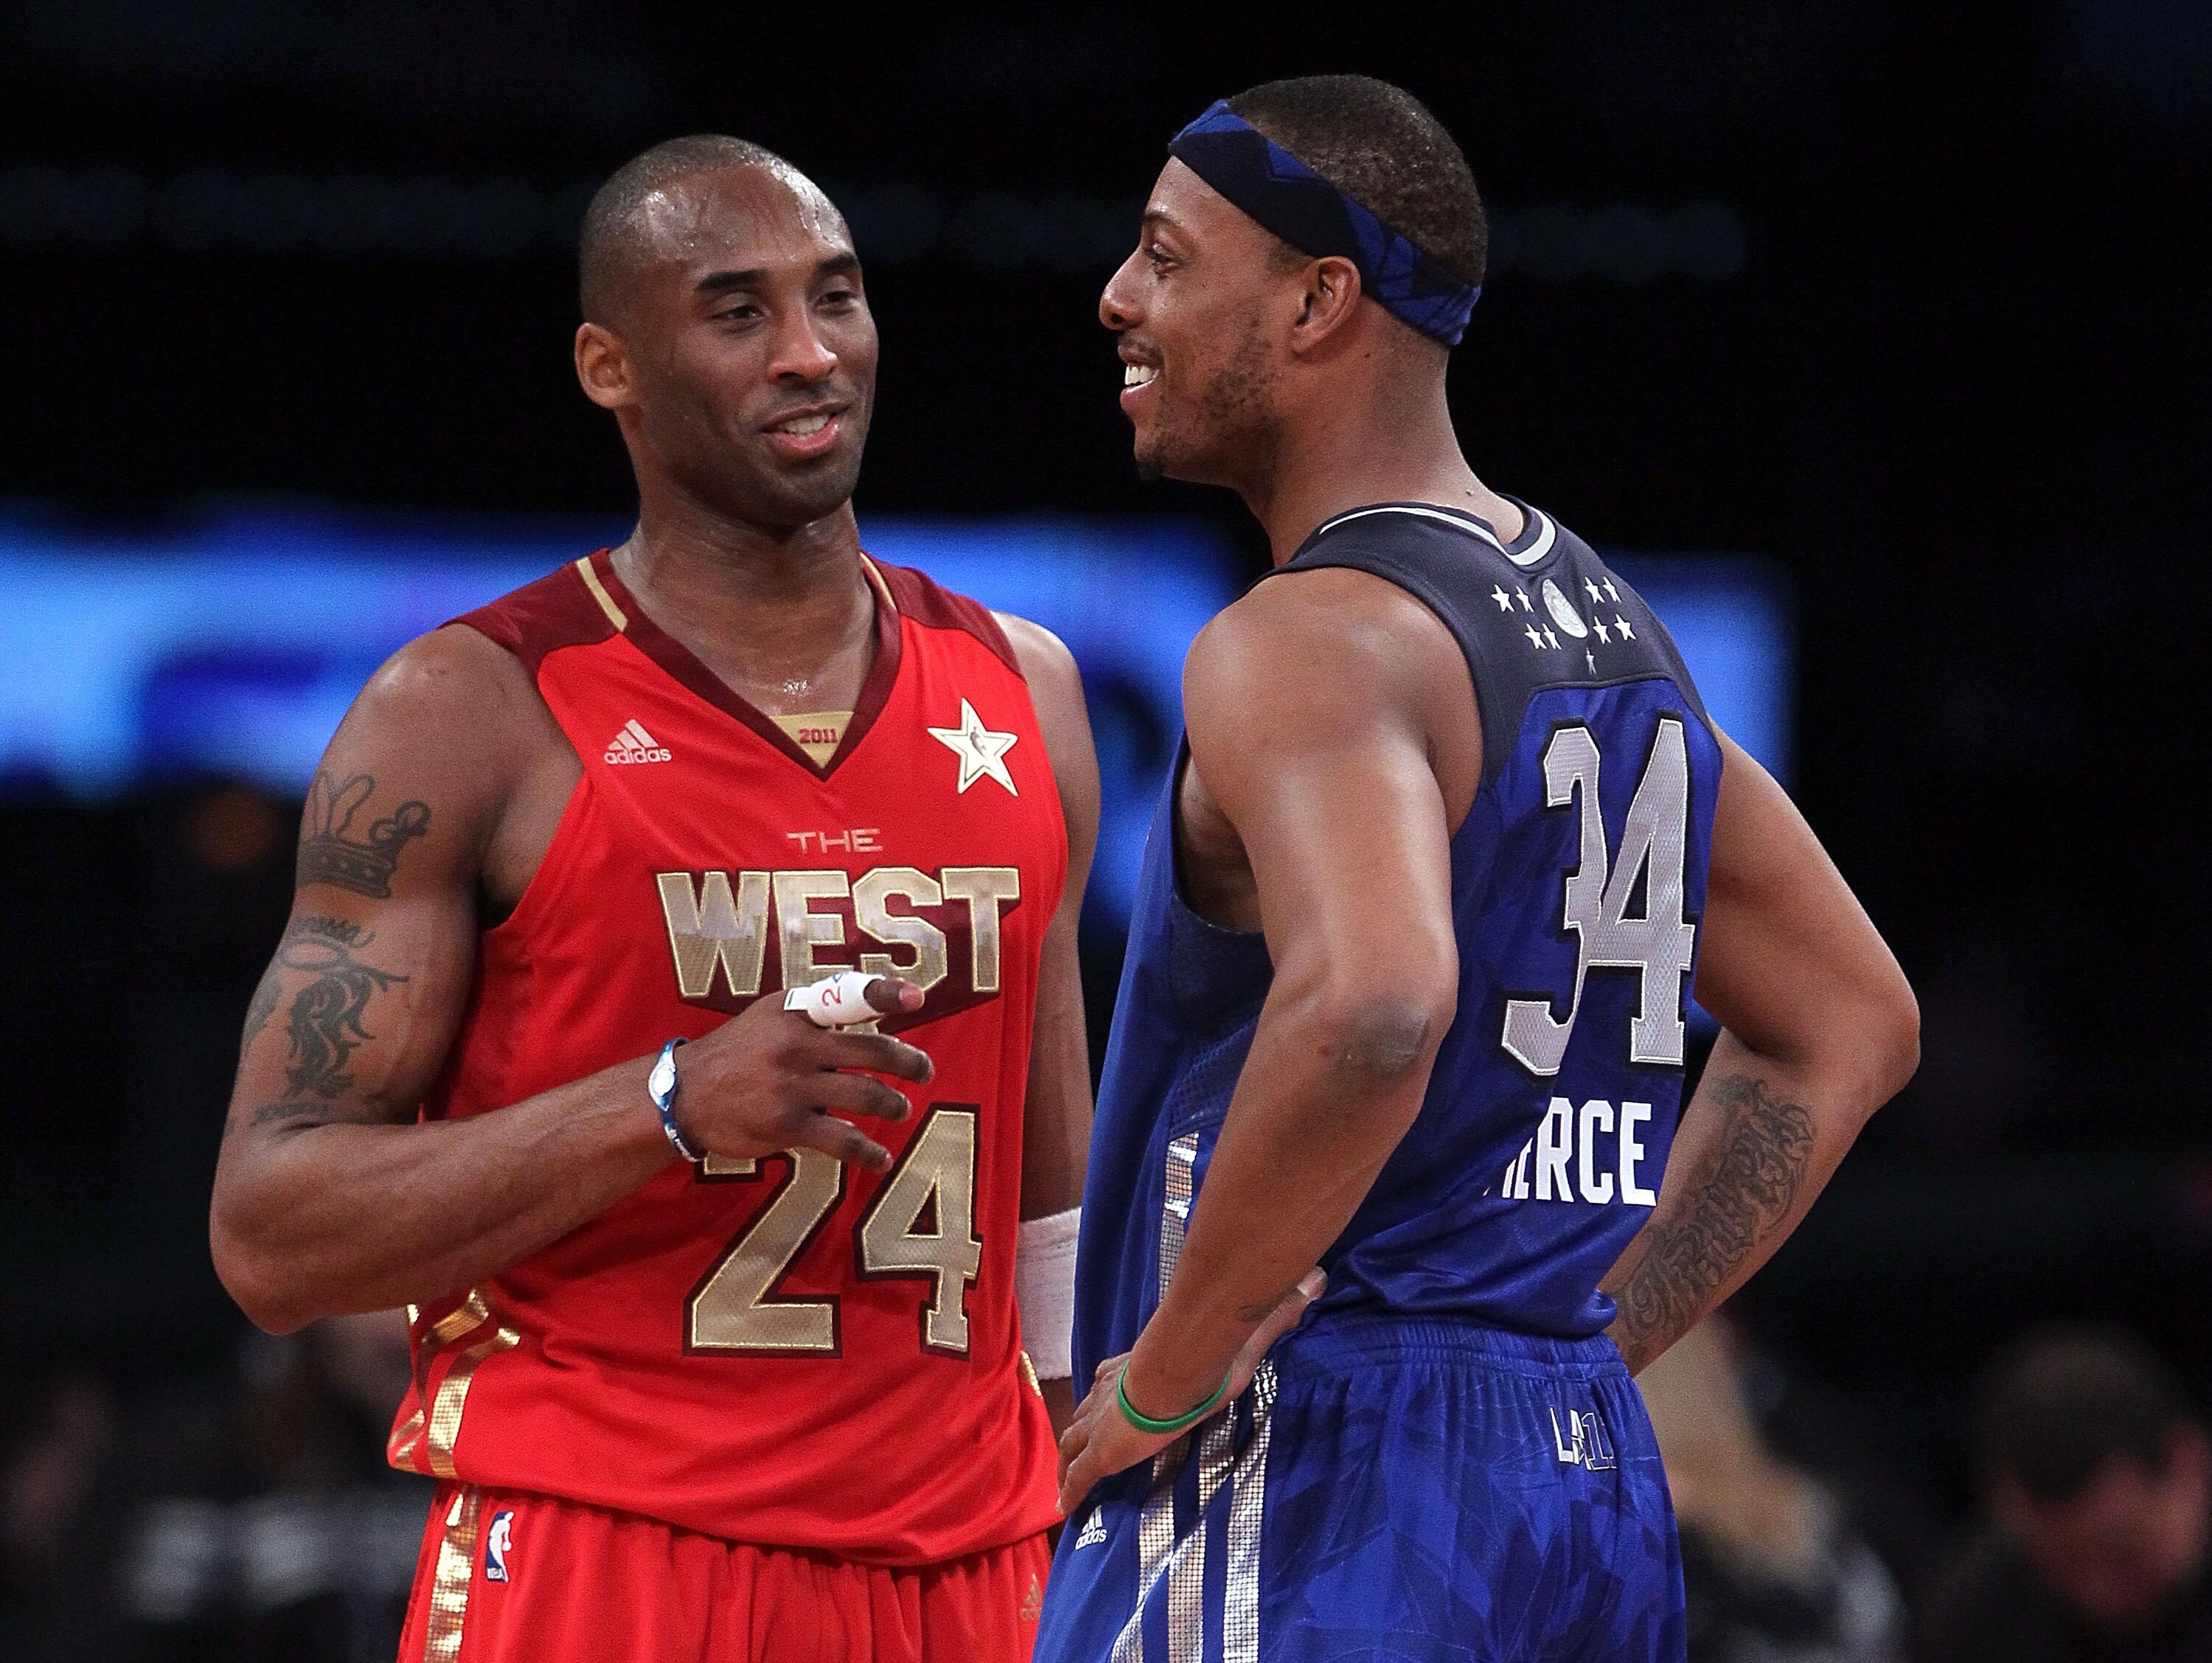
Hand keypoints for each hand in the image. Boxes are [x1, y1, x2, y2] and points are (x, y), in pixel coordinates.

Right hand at [670, 977, 932, 1171]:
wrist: (683, 1094)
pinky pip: (842, 1140)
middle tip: (925, 1071)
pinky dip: (868, 1151)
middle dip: (907, 1062)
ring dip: (893, 1104)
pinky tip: (880, 1158)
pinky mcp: (787, 1125)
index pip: (847, 995)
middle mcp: (797, 1045)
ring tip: (901, 1108)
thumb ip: (817, 1013)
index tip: (918, 998)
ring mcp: (793, 1086)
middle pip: (872, 1051)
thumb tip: (873, 1013)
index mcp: (796, 1013)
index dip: (886, 994)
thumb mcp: (770, 1016)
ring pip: (866, 1095)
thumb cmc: (739, 1052)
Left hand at [1055, 1269, 1323, 1513]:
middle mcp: (1110, 1392)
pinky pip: (1080, 1476)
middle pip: (1086, 1410)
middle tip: (1078, 1443)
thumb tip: (1314, 1280)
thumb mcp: (1241, 1335)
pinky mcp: (1101, 1453)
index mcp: (1133, 1366)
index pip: (1111, 1376)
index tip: (1104, 1395)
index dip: (1106, 1388)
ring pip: (1073, 1442)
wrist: (1176, 1373)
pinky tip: (1068, 1506)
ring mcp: (1101, 1423)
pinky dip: (1072, 1489)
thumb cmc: (1204, 1355)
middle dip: (1082, 1425)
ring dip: (1069, 1458)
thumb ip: (1274, 1312)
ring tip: (1067, 1478)